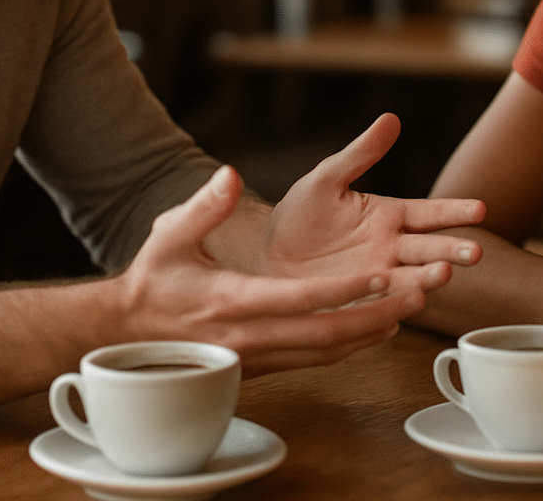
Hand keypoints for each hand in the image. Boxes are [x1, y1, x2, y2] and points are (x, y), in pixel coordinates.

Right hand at [117, 165, 433, 374]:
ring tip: (407, 311)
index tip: (379, 274)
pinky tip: (372, 330)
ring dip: (368, 334)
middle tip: (416, 296)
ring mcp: (254, 356)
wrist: (126, 333)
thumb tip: (231, 175)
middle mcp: (248, 336)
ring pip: (323, 353)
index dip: (343, 290)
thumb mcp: (170, 234)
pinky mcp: (258, 366)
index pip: (299, 299)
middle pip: (324, 334)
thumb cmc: (152, 279)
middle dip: (374, 316)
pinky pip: (311, 361)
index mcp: (231, 301)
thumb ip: (204, 205)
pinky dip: (346, 347)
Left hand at [262, 114, 485, 294]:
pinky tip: (409, 304)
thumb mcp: (327, 178)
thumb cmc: (299, 214)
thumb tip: (391, 118)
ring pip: (412, 278)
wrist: (266, 256)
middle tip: (475, 253)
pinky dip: (396, 304)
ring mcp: (378, 276)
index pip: (430, 213)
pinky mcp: (358, 301)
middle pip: (429, 249)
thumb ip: (361, 153)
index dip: (455, 211)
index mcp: (388, 216)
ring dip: (429, 278)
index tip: (482, 209)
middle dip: (452, 251)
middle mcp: (391, 248)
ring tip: (443, 274)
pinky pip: (382, 303)